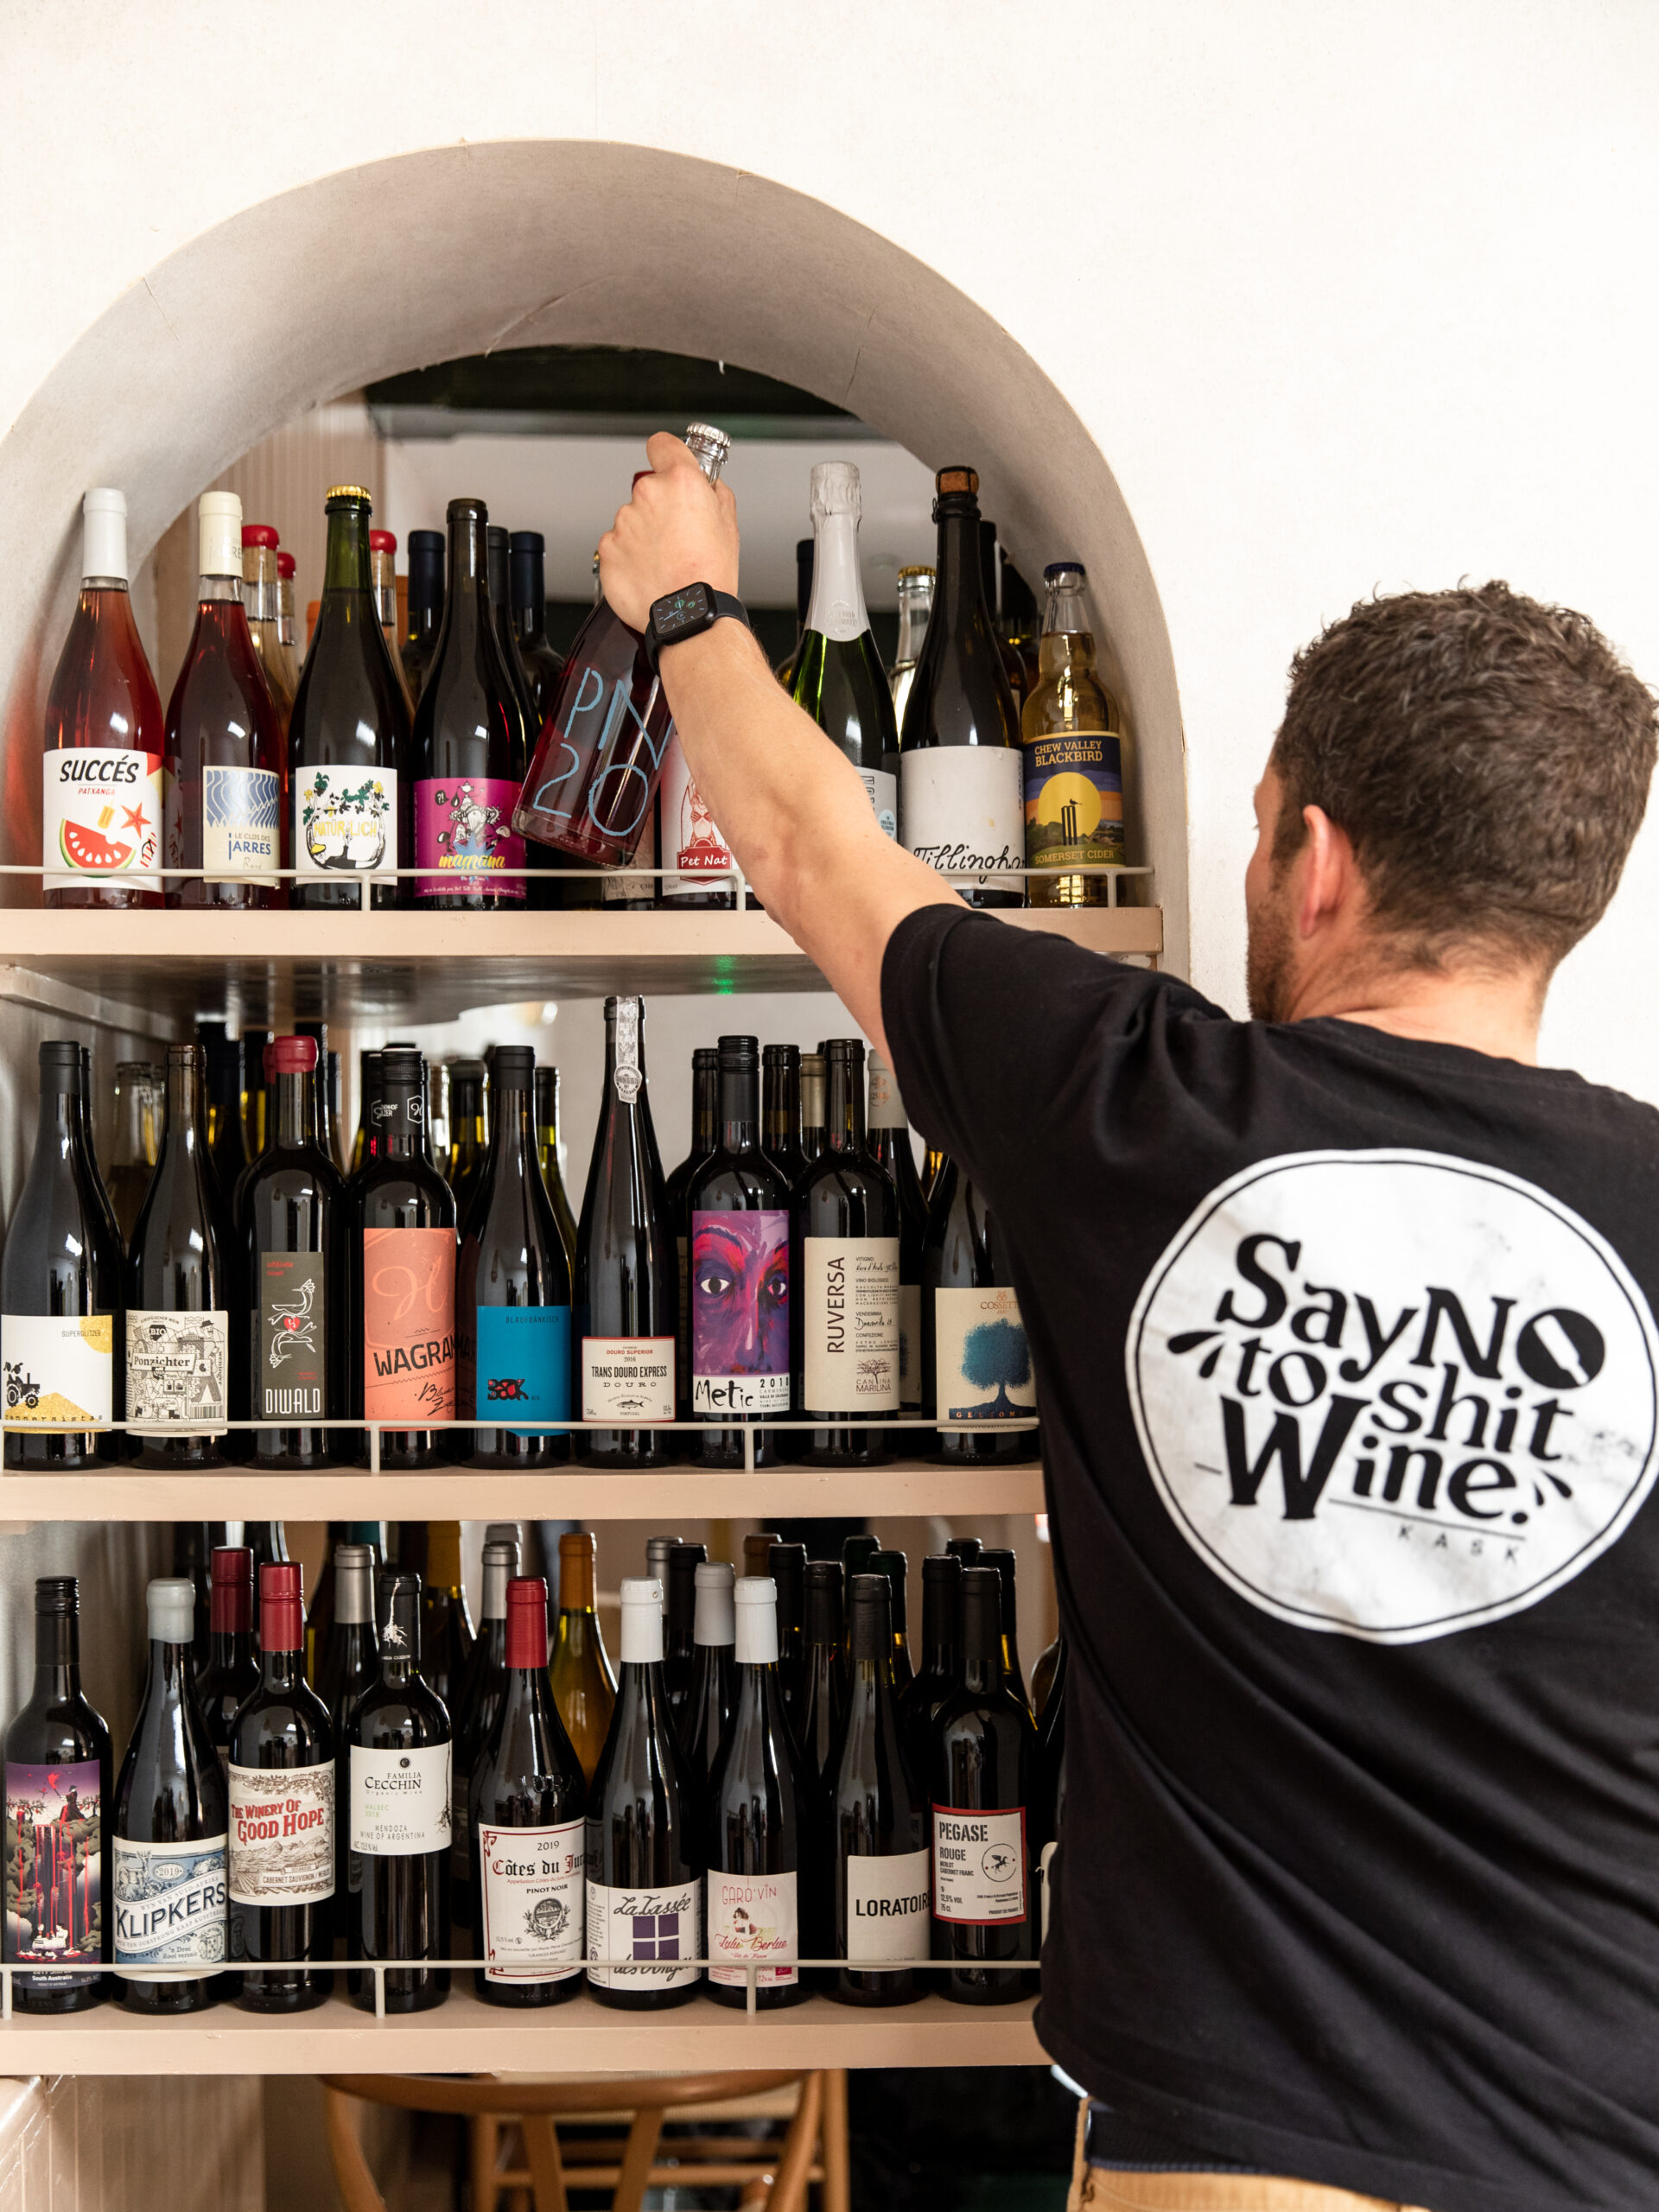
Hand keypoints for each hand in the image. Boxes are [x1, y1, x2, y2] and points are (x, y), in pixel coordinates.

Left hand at [598, 431, 740, 632]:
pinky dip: (628, 557)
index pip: (662, 444)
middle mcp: (647, 496)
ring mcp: (623, 522)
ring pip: (631, 520)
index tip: (667, 462)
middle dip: (659, 507)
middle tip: (677, 535)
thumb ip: (715, 493)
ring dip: (643, 535)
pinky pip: (617, 546)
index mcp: (680, 482)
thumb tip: (709, 488)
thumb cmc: (709, 576)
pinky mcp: (607, 548)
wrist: (688, 615)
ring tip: (664, 561)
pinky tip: (649, 572)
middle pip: (648, 490)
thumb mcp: (730, 524)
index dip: (666, 454)